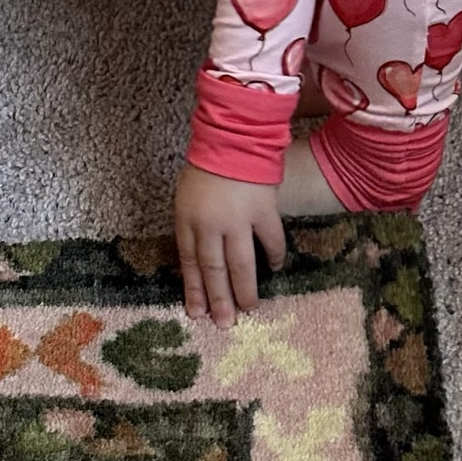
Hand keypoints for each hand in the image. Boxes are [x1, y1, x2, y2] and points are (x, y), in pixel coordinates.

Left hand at [174, 163, 286, 329]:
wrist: (233, 135)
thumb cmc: (206, 163)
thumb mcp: (187, 196)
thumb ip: (192, 225)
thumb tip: (199, 259)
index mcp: (188, 220)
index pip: (189, 264)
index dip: (194, 291)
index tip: (197, 314)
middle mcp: (211, 225)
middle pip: (214, 270)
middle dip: (219, 300)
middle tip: (224, 325)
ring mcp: (238, 219)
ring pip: (241, 264)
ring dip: (245, 290)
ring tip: (250, 309)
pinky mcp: (263, 210)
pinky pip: (271, 240)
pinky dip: (274, 256)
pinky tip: (275, 268)